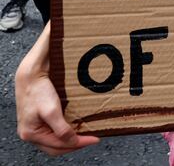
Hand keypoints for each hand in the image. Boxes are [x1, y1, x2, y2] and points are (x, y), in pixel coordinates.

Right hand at [15, 25, 99, 155]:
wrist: (31, 74)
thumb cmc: (38, 91)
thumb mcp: (52, 111)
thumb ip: (61, 129)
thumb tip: (73, 142)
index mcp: (30, 134)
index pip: (58, 146)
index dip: (78, 144)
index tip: (95, 139)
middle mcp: (30, 134)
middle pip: (55, 147)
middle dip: (74, 144)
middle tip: (91, 138)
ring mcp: (34, 127)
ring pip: (54, 140)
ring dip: (69, 139)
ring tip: (84, 135)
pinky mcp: (38, 120)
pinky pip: (52, 132)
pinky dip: (64, 132)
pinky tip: (74, 127)